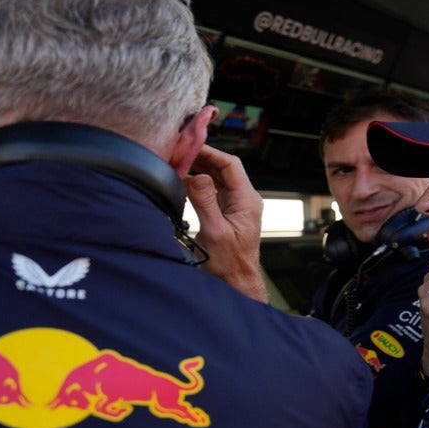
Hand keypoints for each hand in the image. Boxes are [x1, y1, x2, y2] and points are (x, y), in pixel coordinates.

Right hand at [184, 144, 267, 302]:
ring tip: (181, 161)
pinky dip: (202, 181)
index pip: (230, 165)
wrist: (237, 282)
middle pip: (225, 167)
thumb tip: (196, 176)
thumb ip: (205, 202)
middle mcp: (245, 199)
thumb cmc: (229, 264)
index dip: (210, 152)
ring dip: (202, 168)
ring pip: (220, 176)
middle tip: (181, 151)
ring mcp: (238, 205)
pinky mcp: (229, 212)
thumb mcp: (214, 232)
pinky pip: (216, 188)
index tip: (191, 146)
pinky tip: (187, 179)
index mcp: (247, 201)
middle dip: (203, 157)